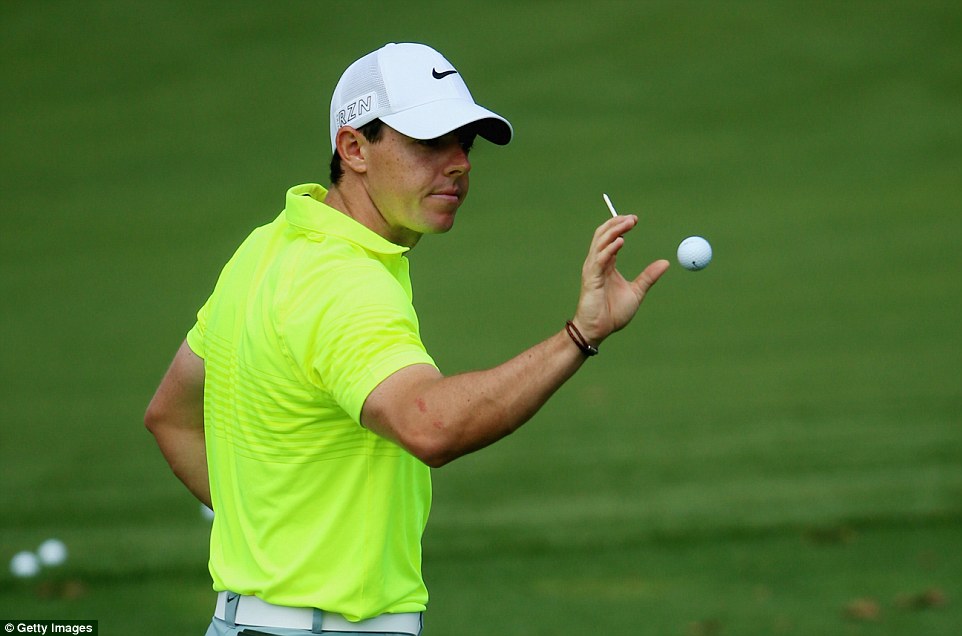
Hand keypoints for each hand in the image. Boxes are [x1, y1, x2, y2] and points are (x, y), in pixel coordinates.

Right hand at [572, 214, 669, 344]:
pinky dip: (610, 249)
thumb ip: (648, 276)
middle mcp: (597, 263)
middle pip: (603, 235)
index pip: (610, 238)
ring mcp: (592, 270)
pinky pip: (599, 259)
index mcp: (607, 265)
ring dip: (614, 230)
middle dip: (616, 223)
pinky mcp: (591, 279)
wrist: (598, 330)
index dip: (620, 226)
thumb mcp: (636, 292)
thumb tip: (666, 262)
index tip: (634, 219)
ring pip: (600, 242)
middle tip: (633, 218)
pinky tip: (620, 242)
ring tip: (628, 223)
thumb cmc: (612, 313)